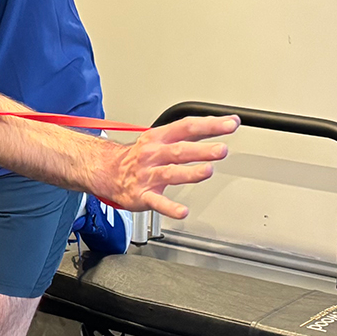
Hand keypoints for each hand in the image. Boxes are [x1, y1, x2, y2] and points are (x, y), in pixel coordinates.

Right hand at [94, 115, 236, 218]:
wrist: (107, 172)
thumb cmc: (139, 157)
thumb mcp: (159, 138)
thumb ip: (189, 134)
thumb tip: (219, 125)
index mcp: (159, 138)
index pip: (187, 127)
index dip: (209, 125)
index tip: (230, 124)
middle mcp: (153, 155)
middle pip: (179, 150)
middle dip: (202, 150)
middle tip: (222, 150)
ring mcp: (148, 175)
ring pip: (170, 173)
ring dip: (190, 173)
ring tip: (207, 171)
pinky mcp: (143, 195)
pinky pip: (158, 203)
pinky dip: (170, 208)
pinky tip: (182, 211)